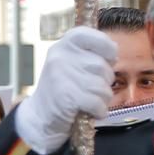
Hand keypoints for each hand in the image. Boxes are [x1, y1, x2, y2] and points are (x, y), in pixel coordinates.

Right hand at [15, 26, 116, 153]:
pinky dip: (99, 110)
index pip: (94, 37)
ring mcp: (62, 76)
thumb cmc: (62, 89)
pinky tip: (90, 111)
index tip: (108, 60)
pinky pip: (97, 102)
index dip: (107, 49)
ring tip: (89, 101)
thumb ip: (90, 55)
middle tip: (90, 89)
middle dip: (104, 81)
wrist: (39, 117)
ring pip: (102, 86)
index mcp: (64, 45)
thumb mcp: (71, 64)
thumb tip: (114, 55)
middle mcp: (60, 56)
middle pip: (102, 66)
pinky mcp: (66, 97)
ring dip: (102, 98)